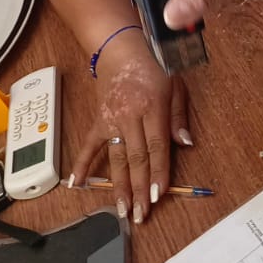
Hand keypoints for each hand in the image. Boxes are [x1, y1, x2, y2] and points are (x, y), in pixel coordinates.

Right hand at [69, 37, 191, 223]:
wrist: (120, 47)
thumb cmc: (153, 64)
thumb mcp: (175, 85)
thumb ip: (178, 116)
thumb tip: (185, 144)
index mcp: (152, 108)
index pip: (156, 147)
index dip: (157, 173)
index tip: (157, 197)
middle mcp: (130, 116)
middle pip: (136, 158)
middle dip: (139, 189)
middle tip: (140, 215)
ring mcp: (111, 119)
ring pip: (116, 157)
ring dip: (119, 185)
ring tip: (121, 209)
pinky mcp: (98, 119)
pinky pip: (89, 145)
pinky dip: (82, 164)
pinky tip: (76, 184)